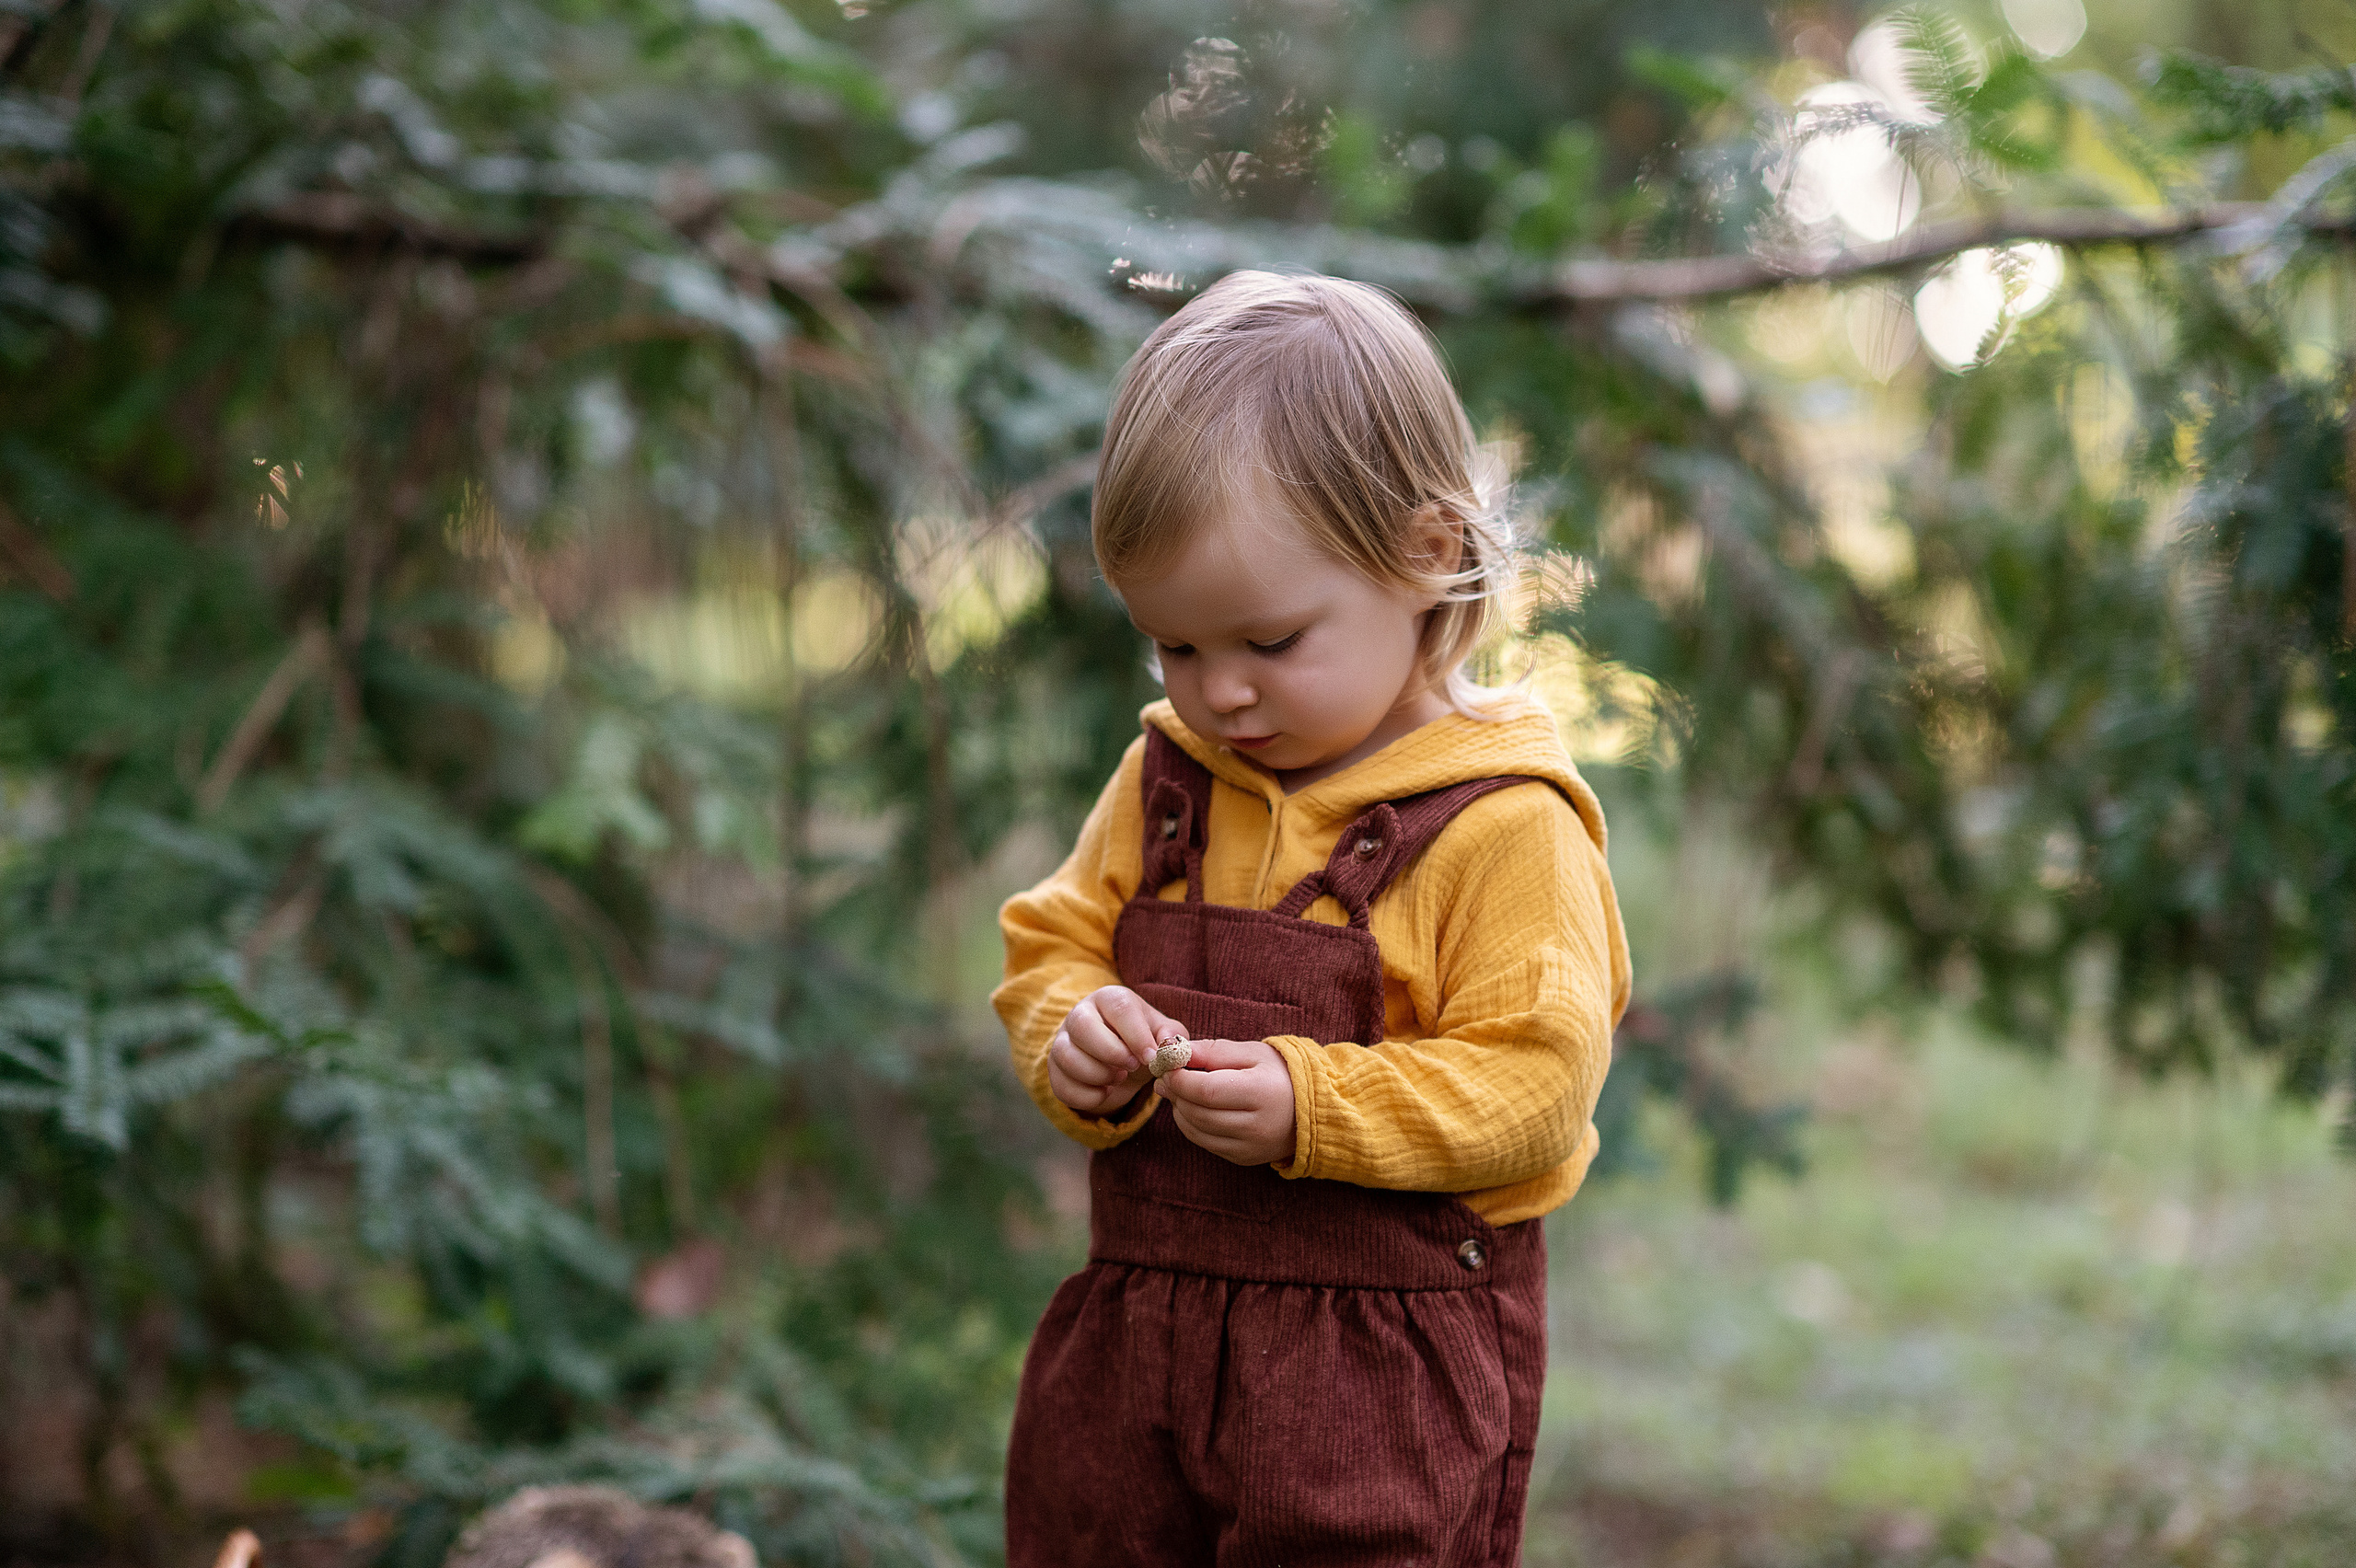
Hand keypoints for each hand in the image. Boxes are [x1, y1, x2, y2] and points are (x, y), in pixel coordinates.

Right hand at [1046, 986, 1182, 1117]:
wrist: (1120, 1062)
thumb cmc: (1141, 1040)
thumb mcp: (1161, 1033)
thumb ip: (1171, 1035)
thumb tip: (1168, 1045)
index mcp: (1109, 999)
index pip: (1119, 1008)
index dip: (1137, 1035)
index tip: (1150, 1058)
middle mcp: (1080, 1014)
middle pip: (1083, 1026)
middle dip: (1111, 1052)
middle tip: (1132, 1066)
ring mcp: (1062, 1042)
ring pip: (1066, 1056)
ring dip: (1098, 1074)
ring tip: (1119, 1077)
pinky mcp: (1054, 1070)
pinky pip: (1062, 1085)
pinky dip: (1088, 1096)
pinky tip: (1105, 1091)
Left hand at [1156, 1037, 1297, 1166]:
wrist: (1313, 1108)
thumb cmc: (1281, 1073)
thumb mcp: (1253, 1052)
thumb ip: (1214, 1051)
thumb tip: (1175, 1052)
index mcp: (1261, 1094)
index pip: (1206, 1091)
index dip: (1180, 1079)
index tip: (1168, 1066)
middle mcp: (1257, 1126)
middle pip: (1198, 1113)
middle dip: (1176, 1094)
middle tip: (1166, 1078)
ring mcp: (1250, 1147)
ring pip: (1197, 1131)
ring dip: (1179, 1110)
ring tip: (1178, 1091)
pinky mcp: (1244, 1158)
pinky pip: (1206, 1143)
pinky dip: (1191, 1125)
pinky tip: (1193, 1108)